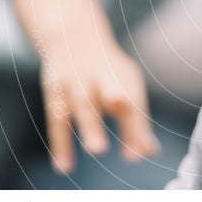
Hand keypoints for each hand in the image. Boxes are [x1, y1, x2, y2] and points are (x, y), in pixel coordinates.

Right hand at [40, 43, 159, 173]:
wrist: (72, 35)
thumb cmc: (106, 72)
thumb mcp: (124, 86)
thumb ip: (136, 122)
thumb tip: (147, 153)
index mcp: (123, 77)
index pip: (135, 103)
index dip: (140, 127)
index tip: (146, 153)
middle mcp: (102, 77)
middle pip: (111, 91)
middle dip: (119, 104)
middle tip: (128, 119)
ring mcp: (76, 81)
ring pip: (83, 103)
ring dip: (91, 126)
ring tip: (98, 149)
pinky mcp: (54, 89)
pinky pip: (56, 118)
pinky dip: (59, 143)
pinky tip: (63, 166)